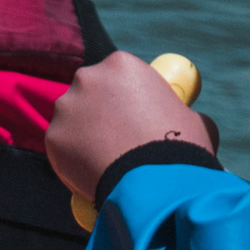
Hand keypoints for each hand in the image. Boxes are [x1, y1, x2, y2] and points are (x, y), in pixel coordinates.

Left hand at [45, 49, 216, 205]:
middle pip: (91, 92)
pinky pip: (64, 147)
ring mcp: (67, 107)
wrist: (156, 184)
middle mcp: (88, 78)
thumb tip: (181, 118)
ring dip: (87, 135)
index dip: (128, 96)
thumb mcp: (195, 121)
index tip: (135, 116)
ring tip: (111, 161)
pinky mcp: (54, 136)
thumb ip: (180, 113)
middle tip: (118, 139)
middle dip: (101, 112)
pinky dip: (76, 159)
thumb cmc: (181, 149)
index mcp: (122, 65)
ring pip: (74, 119)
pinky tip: (96, 173)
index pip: (120, 75)